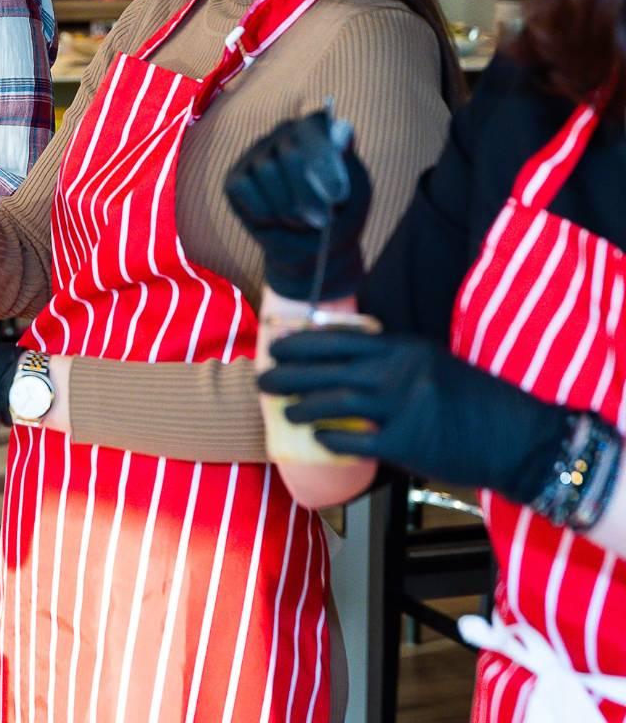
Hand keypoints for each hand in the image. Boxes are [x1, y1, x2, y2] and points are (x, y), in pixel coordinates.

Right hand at [224, 108, 371, 300]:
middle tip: (320, 222)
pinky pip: (243, 187)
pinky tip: (273, 219)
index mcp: (317, 129)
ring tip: (300, 223)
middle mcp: (285, 133)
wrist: (311, 247)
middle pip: (291, 154)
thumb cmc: (338, 216)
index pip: (315, 124)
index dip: (325, 158)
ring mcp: (257, 153)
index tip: (337, 196)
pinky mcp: (236, 177)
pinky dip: (262, 210)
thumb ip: (348, 162)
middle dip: (306, 194)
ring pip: (267, 171)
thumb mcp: (357, 193)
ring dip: (286, 206)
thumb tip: (342, 132)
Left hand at [257, 329, 570, 503]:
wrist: (519, 438)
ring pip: (337, 402)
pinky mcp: (409, 442)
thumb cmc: (475, 402)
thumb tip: (348, 365)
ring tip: (281, 408)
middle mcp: (400, 371)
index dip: (304, 341)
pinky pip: (359, 440)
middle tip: (263, 375)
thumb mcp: (434, 364)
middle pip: (330, 368)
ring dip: (304, 404)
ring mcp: (403, 406)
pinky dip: (334, 439)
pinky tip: (317, 439)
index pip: (341, 340)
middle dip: (291, 371)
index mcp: (404, 348)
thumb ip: (394, 362)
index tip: (278, 342)